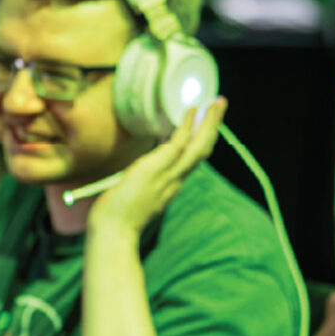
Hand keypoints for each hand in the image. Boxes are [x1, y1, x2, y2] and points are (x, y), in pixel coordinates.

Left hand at [83, 98, 227, 241]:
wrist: (114, 232)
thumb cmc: (117, 220)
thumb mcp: (133, 199)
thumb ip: (138, 187)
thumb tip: (130, 177)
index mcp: (170, 188)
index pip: (189, 162)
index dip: (198, 142)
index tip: (202, 127)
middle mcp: (175, 181)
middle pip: (202, 151)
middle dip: (212, 128)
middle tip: (220, 105)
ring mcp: (169, 175)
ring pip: (199, 146)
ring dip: (209, 123)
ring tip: (217, 103)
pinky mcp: (157, 168)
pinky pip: (179, 143)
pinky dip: (187, 126)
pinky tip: (192, 111)